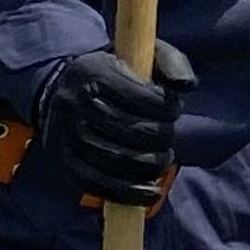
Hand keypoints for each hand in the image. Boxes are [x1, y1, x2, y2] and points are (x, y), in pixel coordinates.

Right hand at [34, 42, 194, 203]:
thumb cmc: (115, 73)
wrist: (62, 91)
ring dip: (151, 165)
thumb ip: (172, 63)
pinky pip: (98, 185)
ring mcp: (67, 135)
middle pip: (134, 132)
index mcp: (95, 73)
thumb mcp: (142, 56)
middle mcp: (75, 104)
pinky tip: (150, 191)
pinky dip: (129, 193)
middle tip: (166, 135)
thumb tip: (187, 86)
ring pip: (118, 160)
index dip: (169, 108)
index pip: (145, 99)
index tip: (172, 109)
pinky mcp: (64, 162)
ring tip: (160, 159)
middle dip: (162, 137)